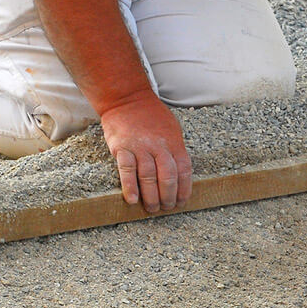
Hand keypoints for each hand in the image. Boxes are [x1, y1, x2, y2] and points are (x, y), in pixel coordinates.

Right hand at [100, 92, 192, 212]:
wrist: (126, 99)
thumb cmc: (151, 116)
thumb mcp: (172, 129)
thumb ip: (175, 150)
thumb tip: (181, 176)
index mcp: (174, 142)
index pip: (184, 171)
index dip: (184, 190)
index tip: (181, 202)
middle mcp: (158, 146)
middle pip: (167, 177)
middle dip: (168, 197)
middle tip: (165, 208)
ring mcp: (140, 147)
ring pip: (148, 177)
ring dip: (151, 197)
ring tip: (151, 208)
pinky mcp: (122, 148)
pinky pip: (127, 170)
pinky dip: (130, 187)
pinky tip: (132, 200)